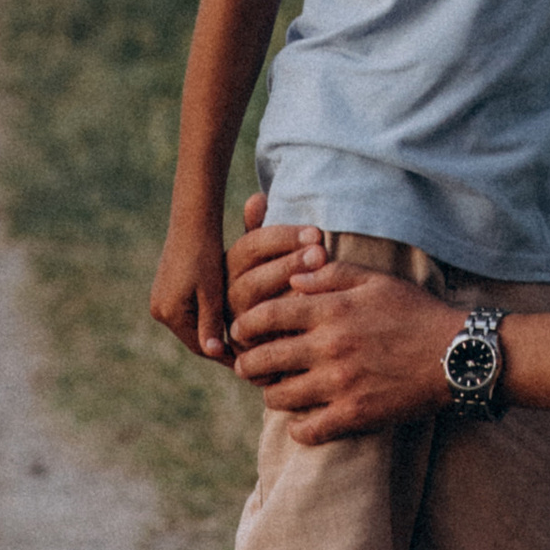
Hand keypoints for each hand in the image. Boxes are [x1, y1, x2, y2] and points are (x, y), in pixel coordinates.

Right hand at [150, 209, 233, 362]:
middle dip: (218, 346)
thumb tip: (212, 352)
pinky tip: (226, 315)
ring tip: (241, 339)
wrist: (192, 221)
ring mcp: (161, 299)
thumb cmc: (205, 253)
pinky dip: (206, 315)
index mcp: (169, 313)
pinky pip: (189, 311)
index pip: (200, 346)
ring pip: (192, 324)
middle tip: (246, 355)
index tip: (247, 361)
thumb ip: (210, 322)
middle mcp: (160, 309)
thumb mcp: (211, 290)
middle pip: (194, 337)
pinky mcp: (167, 288)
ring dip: (213, 330)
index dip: (224, 355)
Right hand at [225, 188, 322, 332]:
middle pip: (251, 280)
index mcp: (227, 269)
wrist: (279, 338)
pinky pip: (271, 337)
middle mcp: (226, 299)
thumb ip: (259, 231)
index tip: (315, 232)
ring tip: (323, 276)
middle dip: (289, 263)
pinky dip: (295, 321)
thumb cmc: (274, 285)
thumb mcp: (266, 256)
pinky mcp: (251, 352)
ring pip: (261, 308)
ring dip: (293, 291)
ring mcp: (236, 327)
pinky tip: (319, 307)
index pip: (248, 249)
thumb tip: (256, 198)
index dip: (282, 238)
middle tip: (321, 251)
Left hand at [230, 253, 455, 442]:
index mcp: (332, 310)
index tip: (240, 331)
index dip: (244, 324)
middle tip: (248, 365)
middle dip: (248, 363)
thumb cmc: (416, 312)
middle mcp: (330, 346)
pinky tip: (302, 421)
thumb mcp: (375, 281)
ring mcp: (340, 383)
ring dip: (272, 394)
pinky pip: (308, 430)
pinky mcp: (355, 414)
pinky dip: (299, 428)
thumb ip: (330, 274)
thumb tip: (292, 278)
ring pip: (279, 397)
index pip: (267, 316)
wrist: (456, 355)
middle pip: (263, 359)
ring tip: (278, 389)